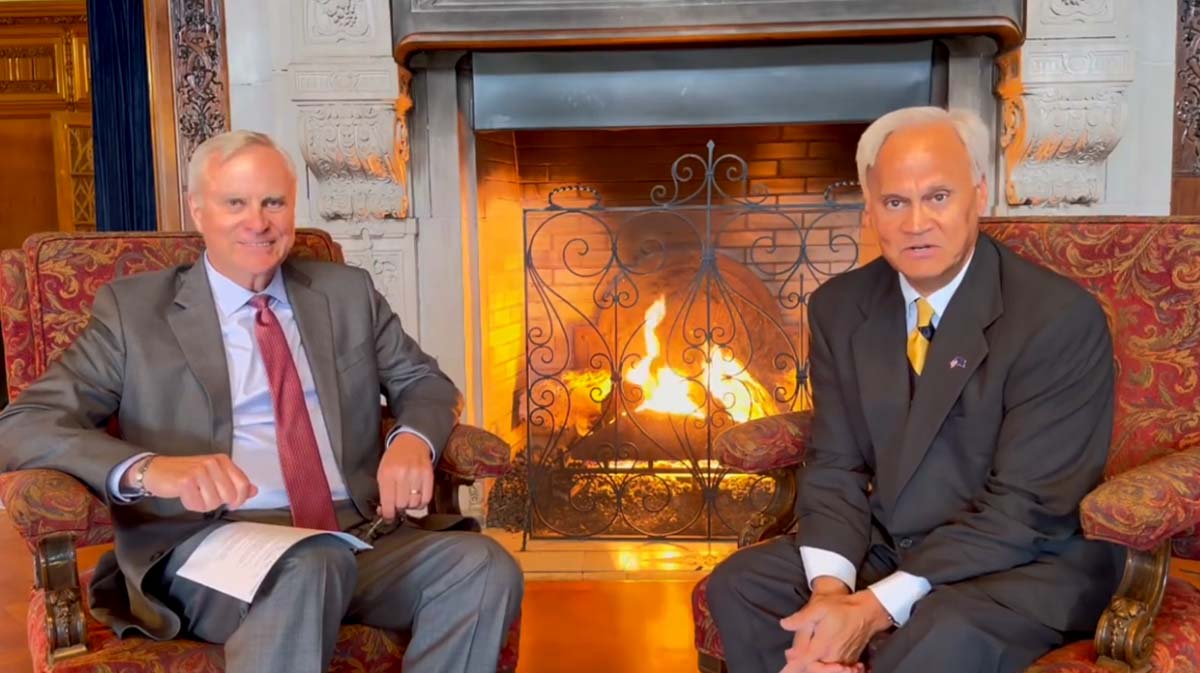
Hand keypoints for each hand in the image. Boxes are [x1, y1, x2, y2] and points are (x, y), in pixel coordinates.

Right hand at [129, 454, 256, 511]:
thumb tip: (254, 491)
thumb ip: (235, 482)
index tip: (230, 503)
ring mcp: (199, 471)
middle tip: (204, 496)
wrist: (157, 470)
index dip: (239, 499)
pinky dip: (191, 505)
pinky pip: (197, 505)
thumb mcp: (214, 475)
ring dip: (202, 504)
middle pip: (228, 496)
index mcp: (223, 460)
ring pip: (213, 503)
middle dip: (217, 502)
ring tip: (194, 494)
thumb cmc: (187, 475)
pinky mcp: (186, 481)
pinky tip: (185, 496)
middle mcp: (213, 463)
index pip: (243, 484)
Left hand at [377, 433, 433, 519]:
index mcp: (387, 473)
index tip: (388, 518)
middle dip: (399, 507)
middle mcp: (402, 474)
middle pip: (402, 504)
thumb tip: (384, 512)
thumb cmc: (394, 459)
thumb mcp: (382, 472)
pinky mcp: (429, 475)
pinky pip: (426, 499)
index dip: (388, 514)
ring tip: (407, 497)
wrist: (411, 442)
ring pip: (414, 503)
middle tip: (398, 502)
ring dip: (410, 505)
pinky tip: (417, 497)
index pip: (388, 502)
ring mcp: (417, 474)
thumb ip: (383, 492)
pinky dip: (421, 503)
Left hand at [779, 582, 889, 672]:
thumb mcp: (819, 607)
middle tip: (789, 663)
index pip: (803, 662)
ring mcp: (842, 660)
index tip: (783, 670)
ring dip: (816, 667)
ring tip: (799, 664)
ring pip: (825, 669)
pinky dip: (830, 668)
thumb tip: (784, 624)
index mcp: (821, 646)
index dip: (791, 667)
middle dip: (802, 666)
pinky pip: (838, 669)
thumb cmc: (842, 608)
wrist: (868, 612)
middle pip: (813, 669)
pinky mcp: (850, 659)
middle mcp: (832, 657)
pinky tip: (827, 664)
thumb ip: (801, 618)